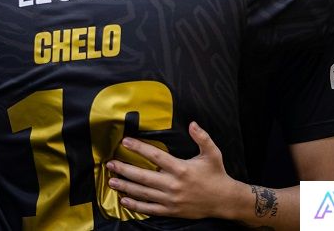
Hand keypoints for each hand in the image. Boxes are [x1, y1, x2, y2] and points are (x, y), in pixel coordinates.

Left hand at [106, 122, 243, 219]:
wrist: (224, 201)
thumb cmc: (216, 175)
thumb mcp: (213, 153)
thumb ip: (202, 137)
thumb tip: (192, 123)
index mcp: (181, 168)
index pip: (155, 156)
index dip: (139, 148)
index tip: (125, 142)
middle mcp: (173, 184)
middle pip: (143, 176)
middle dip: (125, 169)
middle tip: (110, 164)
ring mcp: (170, 199)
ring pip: (143, 193)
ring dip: (126, 187)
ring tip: (111, 181)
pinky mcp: (171, 210)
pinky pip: (149, 208)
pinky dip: (135, 205)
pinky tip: (124, 200)